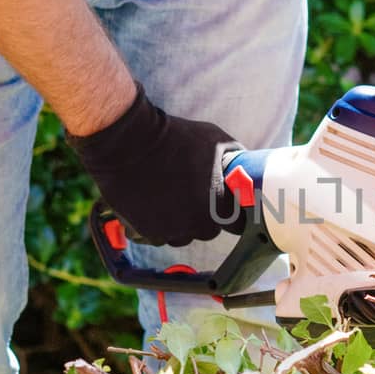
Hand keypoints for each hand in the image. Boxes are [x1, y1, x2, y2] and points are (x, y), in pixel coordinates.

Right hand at [68, 84, 245, 246]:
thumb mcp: (216, 140)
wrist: (129, 142)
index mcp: (221, 205)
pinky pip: (159, 236)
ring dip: (180, 223)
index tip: (224, 206)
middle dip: (204, 217)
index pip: (237, 225)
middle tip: (192, 195)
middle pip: (209, 231)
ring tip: (170, 197)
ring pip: (183, 236)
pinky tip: (152, 203)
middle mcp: (200, 224)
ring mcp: (173, 231)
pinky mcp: (149, 233)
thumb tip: (245, 169)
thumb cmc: (176, 137)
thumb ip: (234, 160)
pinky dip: (157, 225)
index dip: (232, 215)